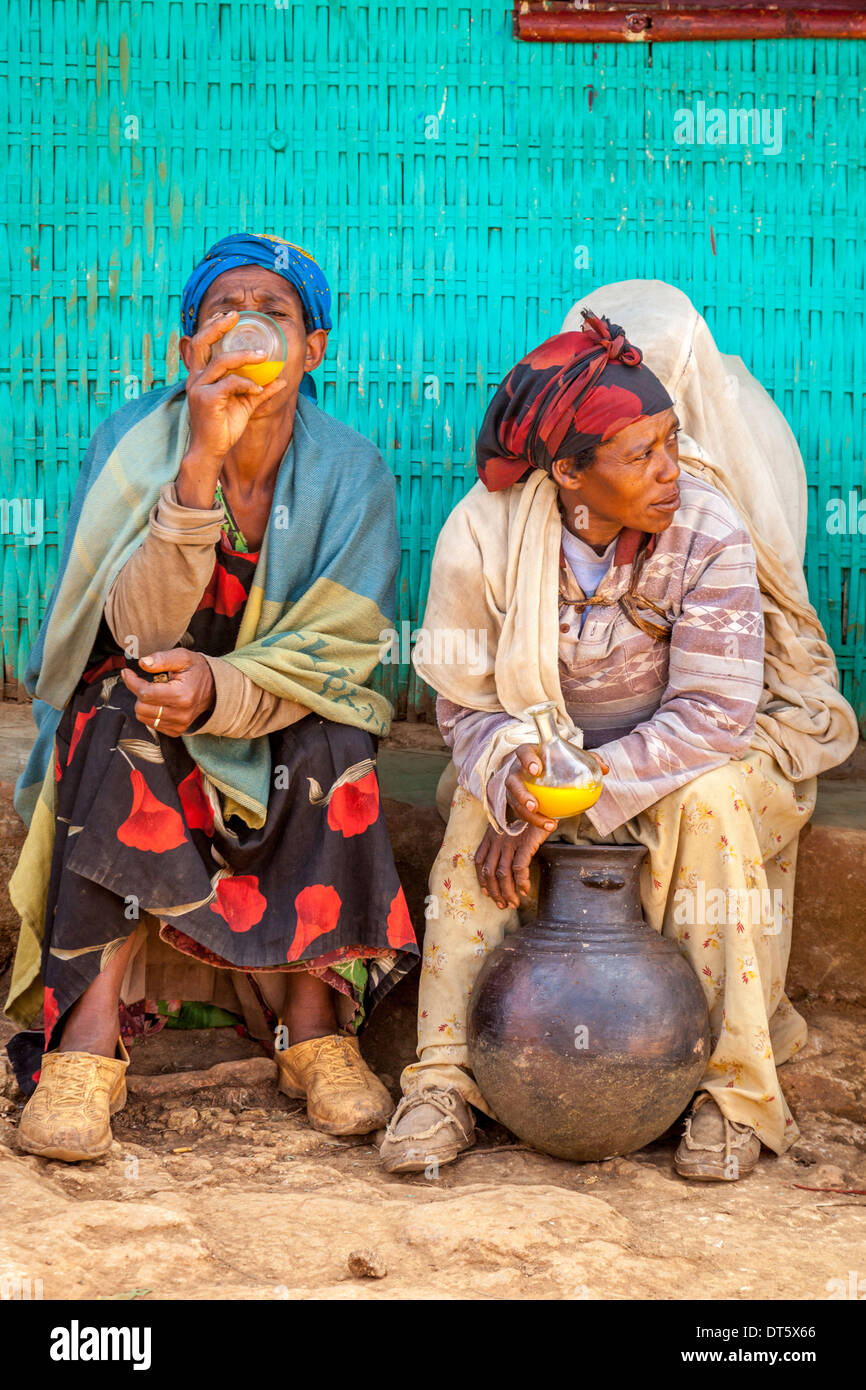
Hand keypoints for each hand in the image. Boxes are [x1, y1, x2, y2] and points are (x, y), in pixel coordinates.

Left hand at [121, 649, 214, 736]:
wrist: (215, 688)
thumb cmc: (197, 670)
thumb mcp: (182, 657)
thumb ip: (162, 659)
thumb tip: (143, 663)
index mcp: (182, 695)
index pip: (144, 693)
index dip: (131, 681)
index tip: (127, 672)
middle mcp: (181, 714)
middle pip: (141, 707)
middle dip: (139, 692)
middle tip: (146, 682)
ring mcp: (179, 725)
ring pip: (143, 717)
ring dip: (144, 703)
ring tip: (156, 692)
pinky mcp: (177, 731)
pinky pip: (152, 724)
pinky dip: (151, 712)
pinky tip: (160, 702)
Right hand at [180, 311, 287, 484]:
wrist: (211, 451)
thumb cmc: (224, 428)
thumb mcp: (245, 405)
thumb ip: (260, 390)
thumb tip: (282, 379)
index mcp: (202, 376)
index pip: (203, 344)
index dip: (213, 326)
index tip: (229, 315)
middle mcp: (196, 378)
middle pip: (202, 342)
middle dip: (218, 326)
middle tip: (236, 316)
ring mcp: (199, 388)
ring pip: (221, 362)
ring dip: (244, 356)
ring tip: (263, 357)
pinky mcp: (206, 400)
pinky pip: (229, 384)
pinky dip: (247, 384)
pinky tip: (258, 390)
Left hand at [475, 821, 552, 909]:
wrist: (543, 799)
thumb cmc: (529, 815)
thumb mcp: (511, 826)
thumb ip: (505, 841)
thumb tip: (508, 863)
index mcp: (491, 835)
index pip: (479, 860)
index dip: (481, 879)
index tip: (486, 892)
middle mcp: (497, 840)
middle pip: (489, 872)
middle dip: (494, 892)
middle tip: (502, 904)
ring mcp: (510, 842)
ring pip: (502, 874)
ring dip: (507, 892)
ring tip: (514, 903)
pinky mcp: (524, 844)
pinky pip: (519, 868)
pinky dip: (521, 883)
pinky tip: (525, 890)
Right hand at [505, 743, 609, 828]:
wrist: (541, 767)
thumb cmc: (555, 759)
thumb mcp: (570, 756)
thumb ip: (587, 759)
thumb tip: (605, 769)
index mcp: (528, 753)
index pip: (523, 752)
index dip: (527, 760)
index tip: (537, 769)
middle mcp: (517, 770)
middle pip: (512, 782)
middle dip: (521, 794)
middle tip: (534, 804)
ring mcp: (515, 787)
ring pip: (515, 802)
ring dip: (528, 814)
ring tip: (546, 822)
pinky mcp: (516, 801)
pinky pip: (522, 813)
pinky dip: (535, 820)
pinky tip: (550, 824)